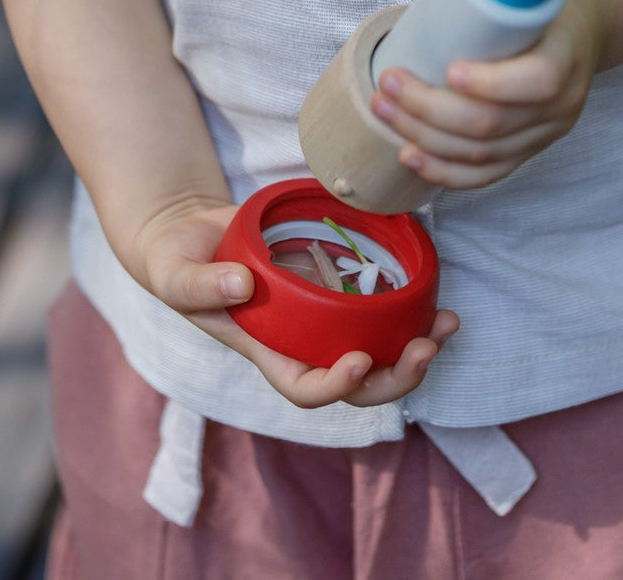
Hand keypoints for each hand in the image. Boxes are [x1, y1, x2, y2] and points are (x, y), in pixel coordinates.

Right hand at [133, 197, 459, 407]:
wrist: (195, 233)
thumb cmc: (178, 262)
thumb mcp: (175, 274)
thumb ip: (200, 284)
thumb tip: (243, 285)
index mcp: (267, 352)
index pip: (305, 389)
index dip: (336, 386)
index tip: (358, 361)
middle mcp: (303, 344)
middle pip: (359, 383)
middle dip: (397, 375)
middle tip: (426, 347)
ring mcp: (325, 318)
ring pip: (381, 350)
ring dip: (418, 345)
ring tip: (447, 323)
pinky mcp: (339, 286)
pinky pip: (381, 308)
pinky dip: (411, 305)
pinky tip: (435, 291)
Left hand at [370, 0, 605, 189]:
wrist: (586, 24)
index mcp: (568, 53)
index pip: (538, 81)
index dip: (491, 83)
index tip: (449, 69)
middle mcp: (563, 103)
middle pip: (493, 124)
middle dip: (430, 109)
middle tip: (390, 84)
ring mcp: (545, 132)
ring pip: (482, 154)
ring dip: (425, 138)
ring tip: (384, 110)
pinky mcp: (528, 149)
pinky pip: (487, 174)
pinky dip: (445, 172)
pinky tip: (410, 156)